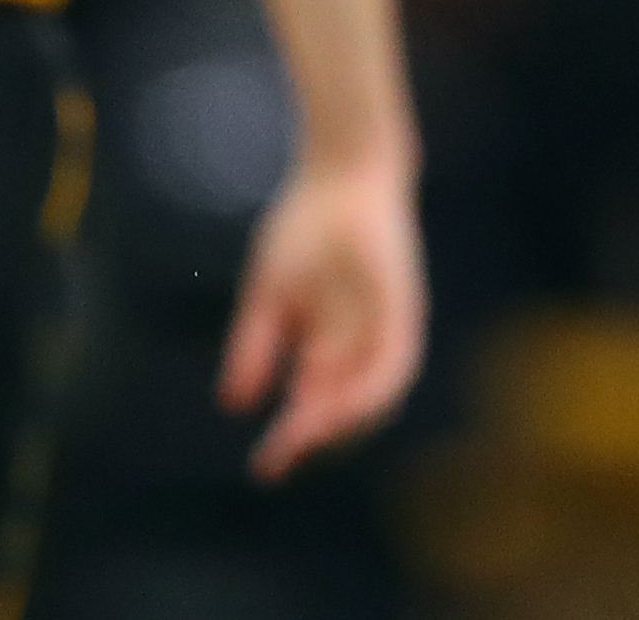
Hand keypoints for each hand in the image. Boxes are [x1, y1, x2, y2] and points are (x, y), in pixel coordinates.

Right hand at [218, 151, 426, 481]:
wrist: (341, 171)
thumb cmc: (304, 226)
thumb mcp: (269, 292)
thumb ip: (254, 345)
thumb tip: (233, 403)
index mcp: (327, 345)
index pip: (313, 408)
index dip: (291, 441)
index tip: (263, 468)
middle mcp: (360, 346)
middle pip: (342, 412)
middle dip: (312, 442)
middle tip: (277, 460)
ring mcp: (385, 331)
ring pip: (371, 399)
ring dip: (341, 424)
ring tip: (304, 438)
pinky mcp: (405, 313)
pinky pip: (395, 366)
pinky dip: (371, 391)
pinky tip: (346, 406)